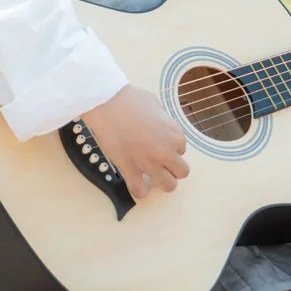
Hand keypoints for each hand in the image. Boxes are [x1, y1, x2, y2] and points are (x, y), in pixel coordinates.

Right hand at [82, 84, 189, 200]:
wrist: (108, 105)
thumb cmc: (132, 99)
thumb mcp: (156, 105)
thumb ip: (163, 121)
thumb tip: (160, 126)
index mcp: (175, 134)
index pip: (182, 149)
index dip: (171, 147)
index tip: (159, 142)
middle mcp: (166, 152)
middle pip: (182, 172)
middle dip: (173, 168)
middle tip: (160, 161)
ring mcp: (149, 164)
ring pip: (168, 186)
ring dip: (162, 181)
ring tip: (152, 175)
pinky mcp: (130, 170)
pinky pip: (140, 191)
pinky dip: (141, 190)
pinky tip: (138, 183)